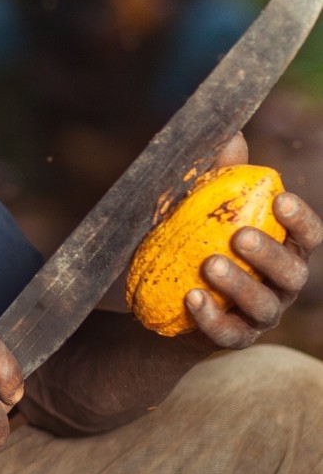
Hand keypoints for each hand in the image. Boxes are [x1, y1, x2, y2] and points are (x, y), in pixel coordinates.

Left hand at [185, 134, 322, 348]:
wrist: (165, 299)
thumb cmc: (195, 240)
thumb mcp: (201, 206)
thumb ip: (219, 176)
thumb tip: (231, 135)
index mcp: (284, 247)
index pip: (307, 235)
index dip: (301, 218)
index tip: (280, 199)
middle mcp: (281, 284)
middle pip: (292, 272)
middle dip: (270, 254)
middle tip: (241, 236)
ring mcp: (261, 315)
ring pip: (263, 305)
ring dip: (239, 284)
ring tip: (209, 264)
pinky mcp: (234, 338)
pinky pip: (229, 333)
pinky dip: (212, 318)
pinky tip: (192, 299)